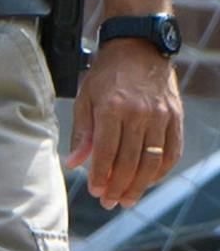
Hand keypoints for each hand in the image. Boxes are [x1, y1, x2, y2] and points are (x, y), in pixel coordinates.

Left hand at [66, 37, 181, 208]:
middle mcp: (139, 114)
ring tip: (127, 199)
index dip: (100, 175)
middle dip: (118, 186)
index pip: (105, 151)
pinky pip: (172, 152)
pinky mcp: (176, 117)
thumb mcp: (85, 97)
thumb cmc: (106, 74)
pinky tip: (148, 182)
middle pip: (130, 161)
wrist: (139, 48)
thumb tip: (74, 163)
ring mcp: (161, 116)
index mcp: (112, 108)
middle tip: (109, 202)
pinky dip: (161, 171)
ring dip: (139, 185)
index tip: (95, 192)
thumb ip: (82, 132)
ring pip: (152, 161)